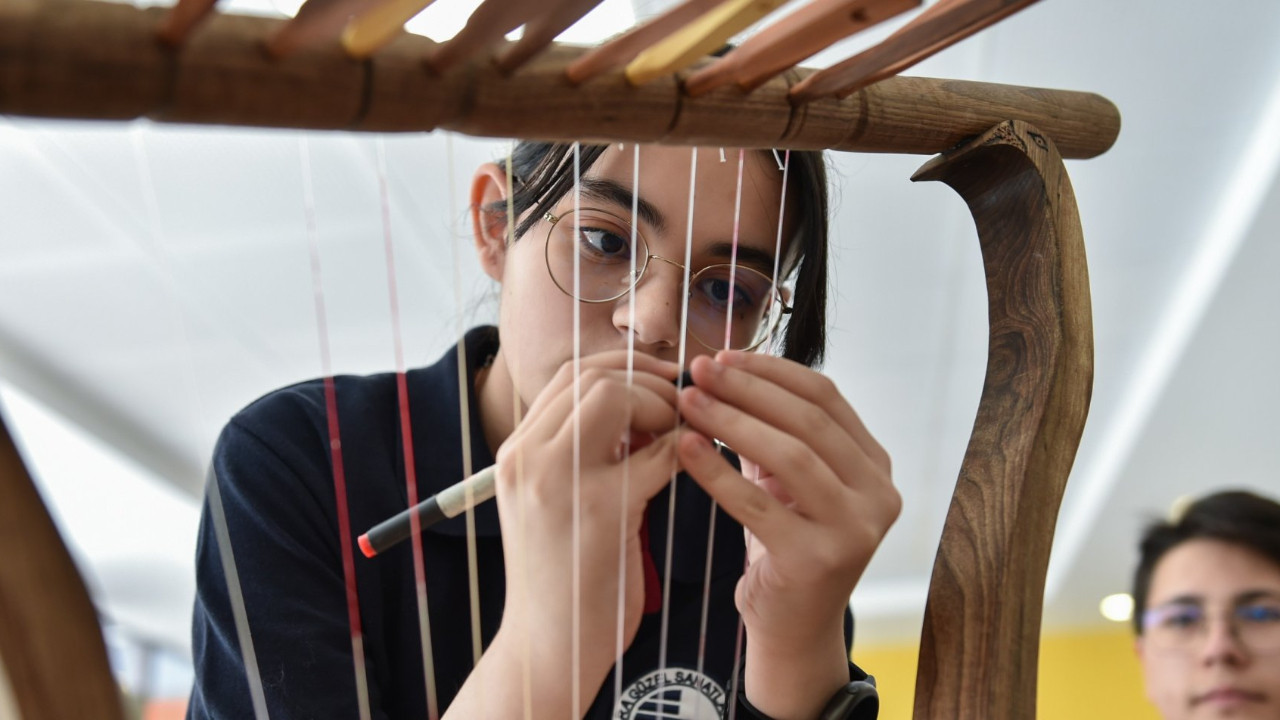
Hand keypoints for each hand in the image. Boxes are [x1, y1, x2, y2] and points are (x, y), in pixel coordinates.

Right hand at [491, 351, 682, 709]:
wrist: (547, 647)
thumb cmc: (562, 577)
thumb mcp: (553, 502)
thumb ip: (581, 455)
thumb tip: (641, 410)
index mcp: (516, 453)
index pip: (569, 375)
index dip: (622, 368)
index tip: (660, 383)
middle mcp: (528, 457)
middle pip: (592, 377)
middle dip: (647, 381)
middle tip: (681, 407)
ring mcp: (559, 481)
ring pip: (615, 397)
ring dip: (662, 407)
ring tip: (682, 435)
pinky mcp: (600, 511)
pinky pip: (657, 453)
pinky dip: (683, 450)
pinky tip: (693, 465)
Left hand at [676, 351, 899, 717]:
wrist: (791, 628)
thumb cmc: (785, 544)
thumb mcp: (788, 480)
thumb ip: (772, 429)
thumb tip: (725, 369)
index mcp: (874, 464)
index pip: (826, 397)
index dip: (772, 371)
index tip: (723, 356)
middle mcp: (877, 494)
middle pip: (809, 420)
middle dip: (748, 389)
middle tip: (699, 371)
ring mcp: (855, 529)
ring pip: (791, 456)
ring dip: (732, 422)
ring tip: (689, 403)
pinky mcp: (819, 560)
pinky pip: (759, 504)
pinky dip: (718, 472)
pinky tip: (686, 449)